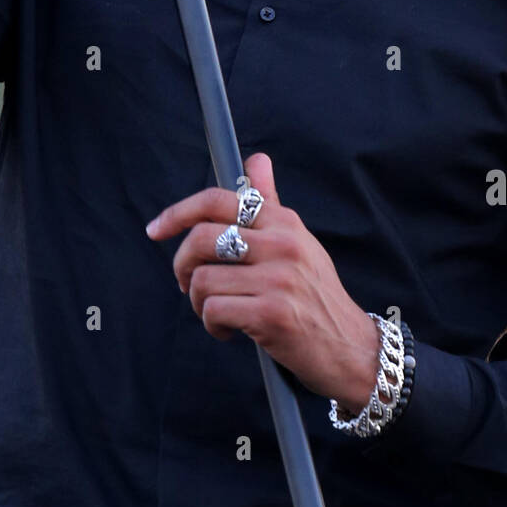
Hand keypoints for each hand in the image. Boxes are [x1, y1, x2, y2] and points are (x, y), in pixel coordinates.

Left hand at [145, 153, 381, 413]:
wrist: (350, 347)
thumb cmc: (315, 294)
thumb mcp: (298, 241)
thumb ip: (270, 203)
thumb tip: (257, 159)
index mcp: (284, 222)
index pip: (218, 200)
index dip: (178, 212)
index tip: (156, 230)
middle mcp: (282, 243)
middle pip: (201, 238)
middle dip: (182, 265)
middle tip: (188, 283)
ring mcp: (278, 278)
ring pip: (203, 280)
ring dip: (198, 303)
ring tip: (216, 312)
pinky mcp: (272, 314)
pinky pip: (213, 311)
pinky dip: (212, 325)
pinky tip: (229, 331)